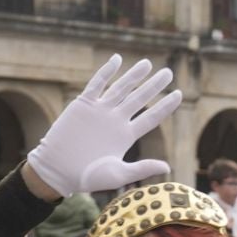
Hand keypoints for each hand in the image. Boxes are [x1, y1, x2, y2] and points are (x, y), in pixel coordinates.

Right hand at [24, 55, 179, 198]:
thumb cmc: (86, 177)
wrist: (58, 169)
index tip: (178, 94)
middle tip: (169, 72)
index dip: (165, 106)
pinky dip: (107, 71)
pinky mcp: (83, 104)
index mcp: (126, 136)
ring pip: (121, 88)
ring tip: (148, 63)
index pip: (151, 118)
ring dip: (134, 75)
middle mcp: (115, 120)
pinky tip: (117, 59)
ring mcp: (100, 111)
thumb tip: (168, 167)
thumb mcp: (117, 174)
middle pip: (139, 98)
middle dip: (154, 85)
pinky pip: (97, 84)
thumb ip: (142, 169)